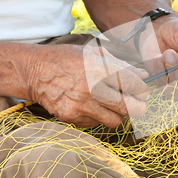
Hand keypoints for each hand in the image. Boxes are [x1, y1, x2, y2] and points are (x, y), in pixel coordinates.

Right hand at [25, 44, 149, 127]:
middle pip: (130, 108)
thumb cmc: (68, 59)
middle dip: (137, 107)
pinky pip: (96, 123)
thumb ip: (121, 64)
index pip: (134, 84)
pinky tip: (91, 106)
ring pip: (116, 121)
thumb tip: (143, 75)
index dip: (143, 89)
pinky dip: (98, 117)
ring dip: (118, 114)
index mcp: (100, 69)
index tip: (142, 91)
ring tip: (112, 104)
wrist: (34, 71)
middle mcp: (92, 89)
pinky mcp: (71, 117)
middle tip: (136, 103)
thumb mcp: (95, 53)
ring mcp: (81, 105)